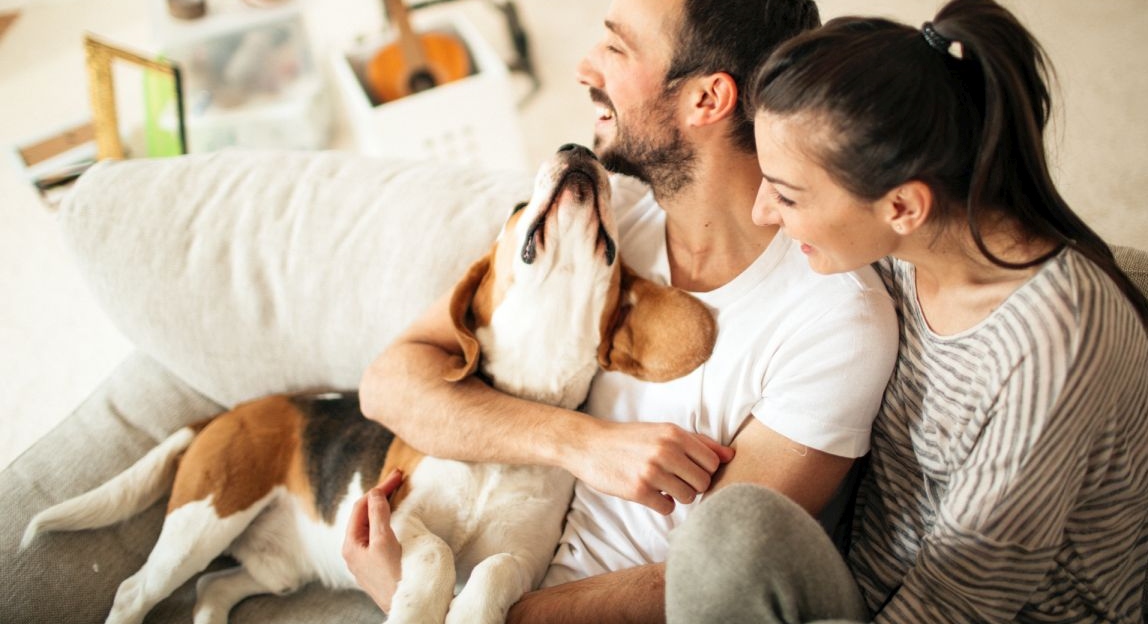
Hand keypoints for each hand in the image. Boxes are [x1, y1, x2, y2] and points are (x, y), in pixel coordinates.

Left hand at [342, 470, 404, 611]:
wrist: (408, 606)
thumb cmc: (394, 576)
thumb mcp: (384, 541)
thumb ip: (378, 515)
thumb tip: (375, 493)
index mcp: (351, 544)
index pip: (362, 506)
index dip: (379, 488)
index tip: (398, 475)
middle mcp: (354, 550)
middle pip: (365, 513)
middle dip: (380, 494)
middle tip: (399, 478)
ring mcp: (365, 558)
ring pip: (372, 524)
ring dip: (384, 506)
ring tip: (396, 491)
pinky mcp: (377, 563)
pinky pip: (378, 534)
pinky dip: (387, 520)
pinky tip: (396, 516)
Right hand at [573, 422, 733, 514]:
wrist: (590, 445)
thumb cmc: (631, 439)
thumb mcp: (664, 432)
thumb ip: (699, 443)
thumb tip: (731, 456)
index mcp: (675, 434)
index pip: (713, 462)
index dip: (704, 470)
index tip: (689, 469)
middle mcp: (666, 451)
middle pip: (704, 482)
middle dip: (693, 485)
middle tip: (675, 480)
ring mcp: (652, 471)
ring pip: (689, 497)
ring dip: (678, 496)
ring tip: (662, 486)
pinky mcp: (639, 491)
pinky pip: (668, 508)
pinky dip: (662, 504)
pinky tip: (650, 493)